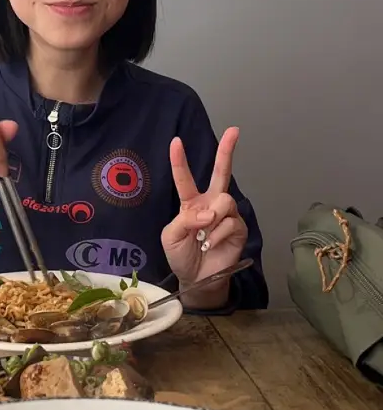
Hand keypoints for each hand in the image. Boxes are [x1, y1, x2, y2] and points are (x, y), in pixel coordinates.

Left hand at [161, 127, 247, 304]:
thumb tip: (209, 213)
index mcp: (190, 203)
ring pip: (225, 200)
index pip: (184, 178)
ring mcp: (226, 214)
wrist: (197, 279)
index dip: (180, 160)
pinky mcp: (238, 228)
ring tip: (203, 237)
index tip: (176, 141)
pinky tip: (211, 245)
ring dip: (213, 219)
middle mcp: (210, 204)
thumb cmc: (181, 256)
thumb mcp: (171, 237)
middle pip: (221, 172)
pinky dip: (218, 234)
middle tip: (234, 130)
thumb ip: (185, 220)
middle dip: (227, 151)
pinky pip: (231, 221)